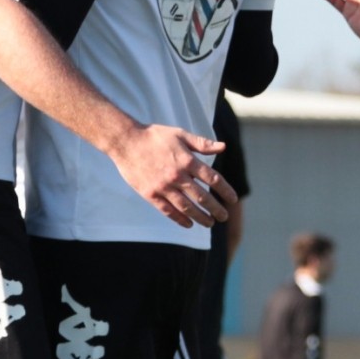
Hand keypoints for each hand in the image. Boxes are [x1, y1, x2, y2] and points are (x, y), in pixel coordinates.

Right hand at [111, 125, 235, 228]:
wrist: (126, 142)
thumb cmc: (155, 136)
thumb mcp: (180, 134)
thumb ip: (202, 143)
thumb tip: (223, 148)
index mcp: (187, 160)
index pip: (212, 179)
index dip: (225, 190)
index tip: (233, 199)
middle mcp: (177, 175)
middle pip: (202, 196)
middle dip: (215, 209)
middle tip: (224, 217)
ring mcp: (163, 187)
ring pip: (186, 207)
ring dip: (200, 217)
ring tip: (210, 223)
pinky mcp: (150, 194)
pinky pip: (168, 211)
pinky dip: (180, 219)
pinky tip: (189, 224)